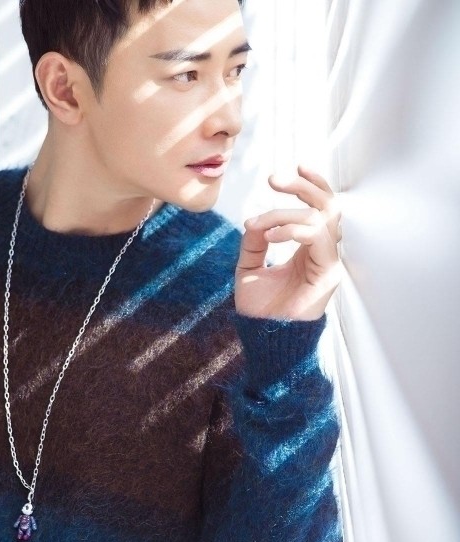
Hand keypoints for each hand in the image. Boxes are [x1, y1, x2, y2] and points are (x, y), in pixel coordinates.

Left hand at [235, 165, 342, 320]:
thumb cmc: (259, 309)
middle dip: (302, 186)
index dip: (310, 184)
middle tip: (275, 178)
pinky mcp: (327, 274)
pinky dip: (293, 230)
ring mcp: (327, 262)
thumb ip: (253, 242)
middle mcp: (321, 252)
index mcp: (307, 248)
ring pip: (320, 218)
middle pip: (327, 204)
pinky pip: (318, 238)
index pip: (318, 208)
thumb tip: (255, 220)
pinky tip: (270, 235)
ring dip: (286, 212)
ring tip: (257, 223)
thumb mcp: (248, 268)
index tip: (288, 170)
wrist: (263, 338)